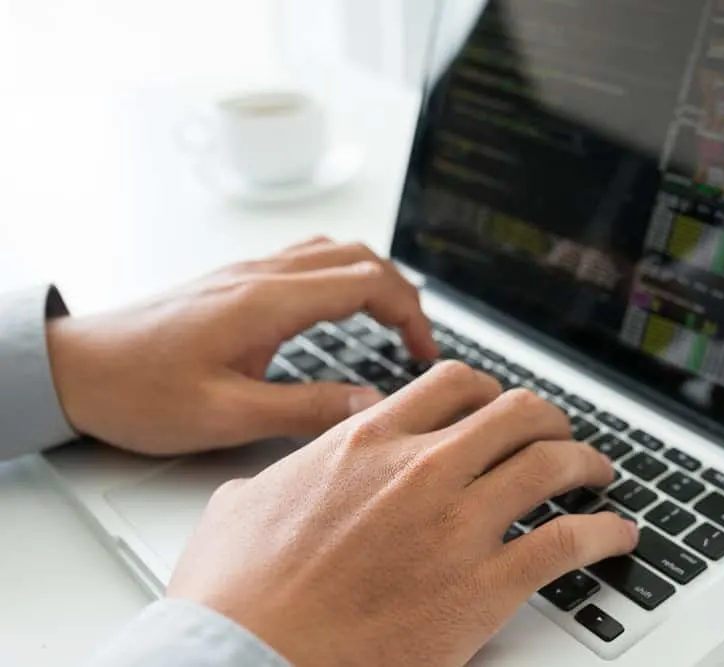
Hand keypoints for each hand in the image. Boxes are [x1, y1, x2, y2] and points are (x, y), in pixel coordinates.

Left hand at [47, 237, 437, 455]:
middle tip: (418, 342)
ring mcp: (247, 272)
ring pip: (335, 251)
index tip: (425, 354)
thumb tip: (372, 406)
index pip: (368, 284)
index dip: (411, 315)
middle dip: (403, 295)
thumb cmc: (138, 391)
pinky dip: (343, 275)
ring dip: (375, 279)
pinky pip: (307, 259)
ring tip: (392, 323)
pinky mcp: (236, 281)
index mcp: (266, 302)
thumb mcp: (226, 416)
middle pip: (360, 258)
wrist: (75, 368)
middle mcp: (262, 276)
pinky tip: (341, 308)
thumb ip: (305, 410)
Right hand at [167, 362, 638, 666]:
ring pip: (550, 465)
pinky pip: (567, 544)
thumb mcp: (244, 505)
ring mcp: (456, 525)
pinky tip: (617, 535)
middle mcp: (421, 469)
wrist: (243, 663)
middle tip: (558, 436)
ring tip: (599, 474)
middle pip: (515, 413)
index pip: (454, 383)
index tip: (499, 406)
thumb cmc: (236, 596)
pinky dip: (604, 533)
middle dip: (547, 420)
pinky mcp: (482, 588)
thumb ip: (286, 472)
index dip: (489, 390)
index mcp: (367, 442)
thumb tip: (287, 472)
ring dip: (586, 464)